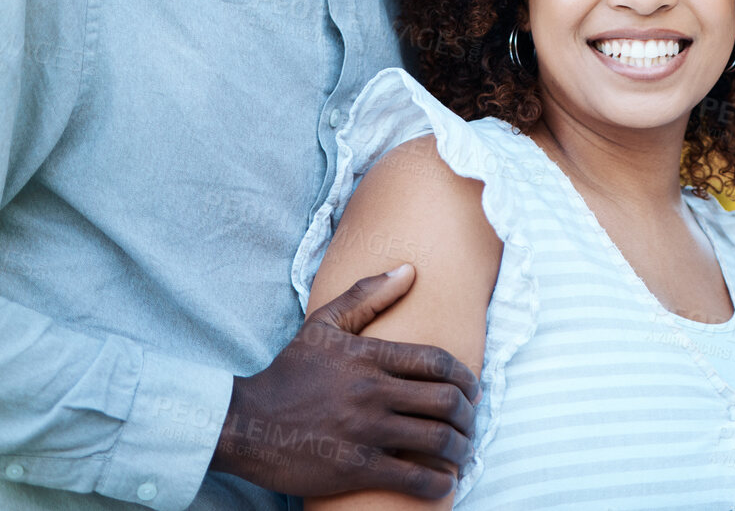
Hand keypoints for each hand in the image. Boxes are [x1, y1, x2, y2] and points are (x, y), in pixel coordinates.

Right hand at [209, 265, 479, 497]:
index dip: (466, 378)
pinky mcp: (354, 468)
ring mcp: (365, 431)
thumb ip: (366, 295)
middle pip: (445, 401)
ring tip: (462, 452)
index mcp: (369, 357)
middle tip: (471, 423)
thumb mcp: (323, 326)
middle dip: (469, 415)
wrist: (243, 424)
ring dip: (460, 448)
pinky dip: (438, 483)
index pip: (437, 362)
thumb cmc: (287, 374)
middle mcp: (372, 392)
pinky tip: (445, 483)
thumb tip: (410, 269)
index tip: (474, 391)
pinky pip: (411, 477)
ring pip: (435, 440)